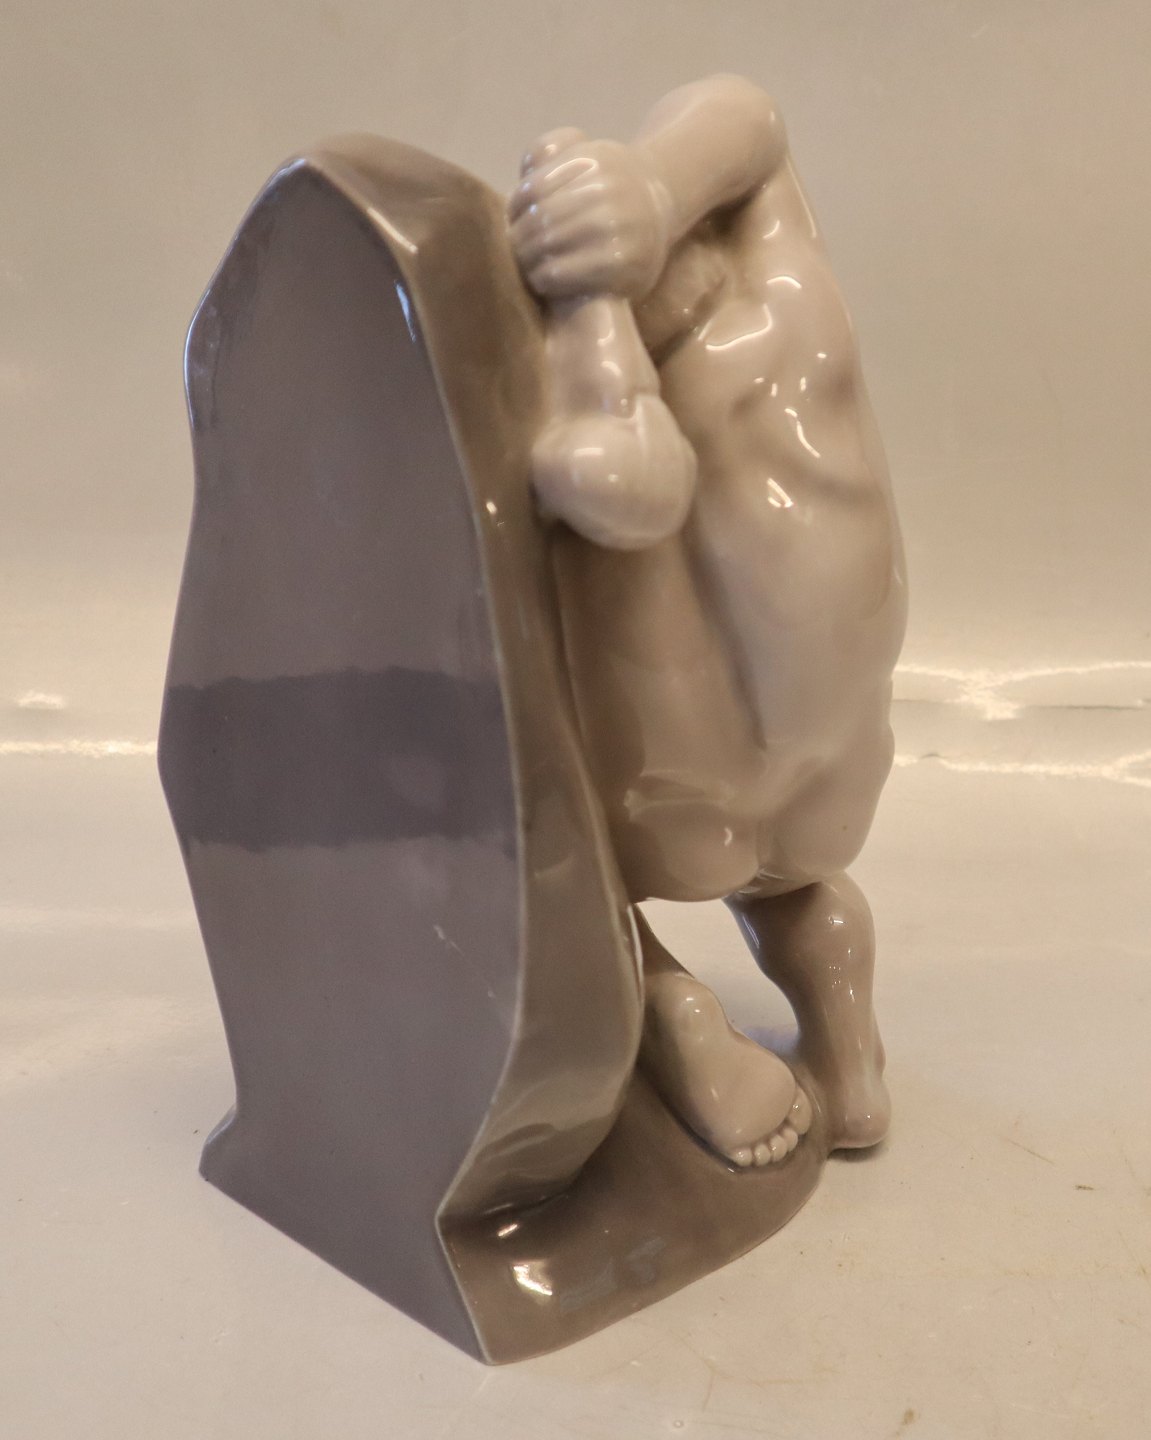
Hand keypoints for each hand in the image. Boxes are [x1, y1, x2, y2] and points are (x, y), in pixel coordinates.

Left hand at [508, 128, 672, 300]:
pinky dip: (543, 278)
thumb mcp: (583, 153)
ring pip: (548, 245)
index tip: (512, 220)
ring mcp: (616, 228)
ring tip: (526, 265)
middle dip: (519, 237)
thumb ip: (548, 151)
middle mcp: (607, 191)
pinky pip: (562, 274)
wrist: (660, 211)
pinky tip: (542, 280)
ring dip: (527, 259)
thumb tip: (524, 176)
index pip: (534, 189)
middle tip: (515, 249)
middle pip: (541, 219)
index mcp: (594, 161)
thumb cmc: (608, 186)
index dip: (515, 208)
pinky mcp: (620, 264)